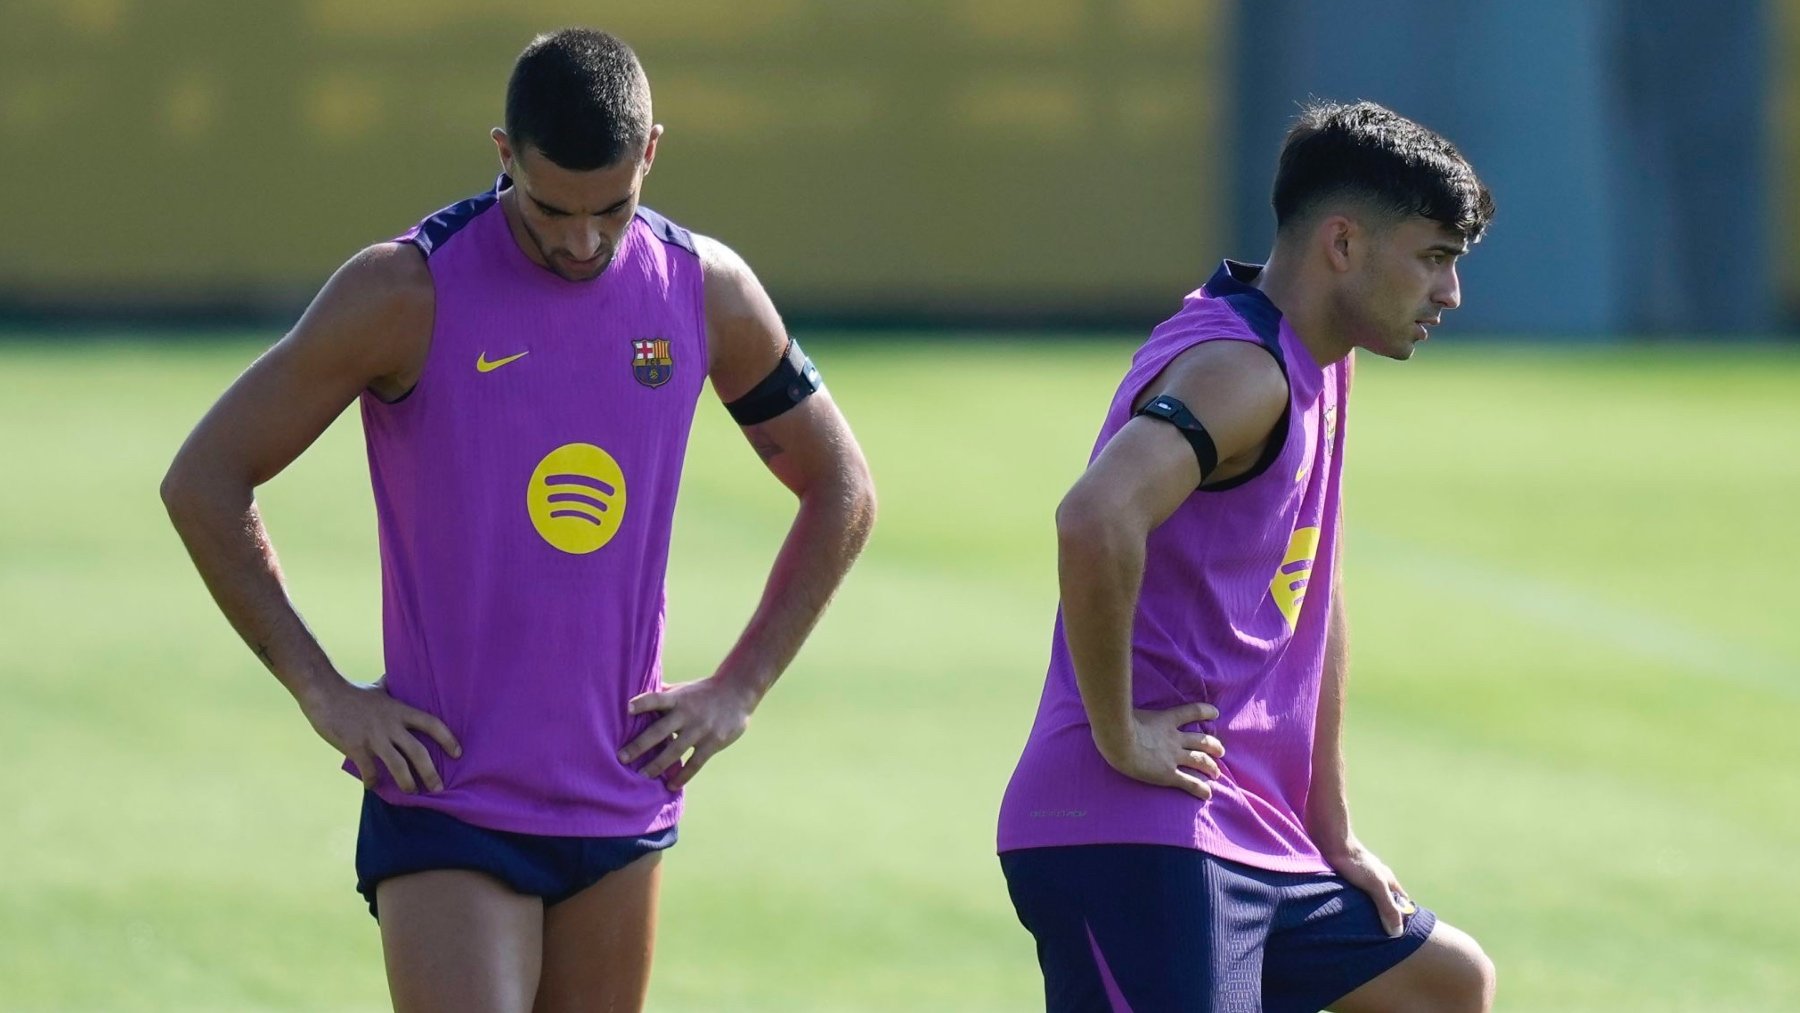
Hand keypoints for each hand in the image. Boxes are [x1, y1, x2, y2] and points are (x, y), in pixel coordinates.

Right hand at [301, 677, 460, 793]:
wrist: (324, 693)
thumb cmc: (351, 691)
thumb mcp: (378, 688)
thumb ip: (390, 688)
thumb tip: (394, 679)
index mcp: (400, 710)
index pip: (432, 724)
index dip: (448, 739)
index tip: (458, 753)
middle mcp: (391, 725)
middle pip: (418, 752)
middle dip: (431, 773)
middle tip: (438, 789)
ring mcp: (374, 737)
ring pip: (398, 765)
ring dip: (407, 783)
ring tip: (412, 792)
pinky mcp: (356, 747)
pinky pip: (370, 771)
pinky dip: (373, 781)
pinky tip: (374, 786)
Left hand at [620, 677, 758, 788]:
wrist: (738, 692)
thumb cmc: (704, 691)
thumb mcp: (683, 689)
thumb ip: (663, 695)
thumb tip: (635, 698)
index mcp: (678, 698)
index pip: (657, 699)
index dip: (642, 703)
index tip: (627, 709)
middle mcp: (687, 714)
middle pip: (659, 731)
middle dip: (639, 746)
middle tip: (621, 758)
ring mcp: (700, 729)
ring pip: (675, 751)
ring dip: (657, 765)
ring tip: (643, 776)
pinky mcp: (713, 742)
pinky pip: (695, 763)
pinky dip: (682, 776)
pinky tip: (671, 785)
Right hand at [1092, 701, 1224, 799]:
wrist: (1118, 740)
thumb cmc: (1117, 723)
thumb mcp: (1129, 710)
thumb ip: (1132, 710)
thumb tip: (1120, 708)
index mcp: (1166, 720)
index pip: (1191, 712)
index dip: (1205, 711)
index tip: (1215, 713)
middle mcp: (1174, 739)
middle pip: (1201, 741)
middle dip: (1214, 746)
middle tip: (1221, 751)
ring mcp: (1173, 757)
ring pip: (1199, 761)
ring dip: (1211, 767)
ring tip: (1217, 773)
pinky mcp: (1168, 775)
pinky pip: (1189, 783)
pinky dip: (1200, 789)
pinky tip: (1207, 795)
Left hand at [1323, 837, 1413, 937]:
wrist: (1332, 843)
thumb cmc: (1356, 863)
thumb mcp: (1375, 886)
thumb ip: (1387, 906)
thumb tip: (1397, 932)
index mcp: (1388, 879)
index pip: (1402, 900)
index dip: (1403, 915)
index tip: (1401, 934)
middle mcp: (1378, 878)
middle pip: (1386, 899)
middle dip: (1385, 915)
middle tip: (1381, 935)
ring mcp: (1363, 877)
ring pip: (1370, 897)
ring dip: (1369, 910)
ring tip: (1365, 927)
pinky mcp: (1348, 878)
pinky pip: (1356, 894)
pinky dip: (1356, 904)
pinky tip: (1350, 913)